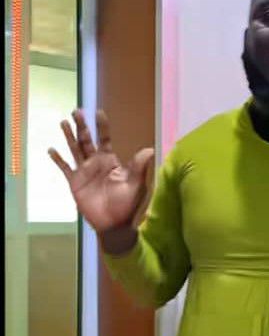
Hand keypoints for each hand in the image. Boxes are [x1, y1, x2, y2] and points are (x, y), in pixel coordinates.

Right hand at [48, 109, 153, 233]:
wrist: (114, 224)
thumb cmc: (128, 204)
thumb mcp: (136, 184)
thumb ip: (139, 167)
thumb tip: (150, 150)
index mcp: (110, 161)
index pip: (105, 139)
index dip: (102, 126)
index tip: (98, 112)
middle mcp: (96, 163)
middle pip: (86, 140)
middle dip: (81, 125)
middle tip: (76, 111)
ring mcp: (84, 172)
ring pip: (75, 149)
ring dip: (68, 136)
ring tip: (63, 122)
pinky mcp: (75, 183)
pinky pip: (65, 168)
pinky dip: (58, 159)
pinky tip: (51, 149)